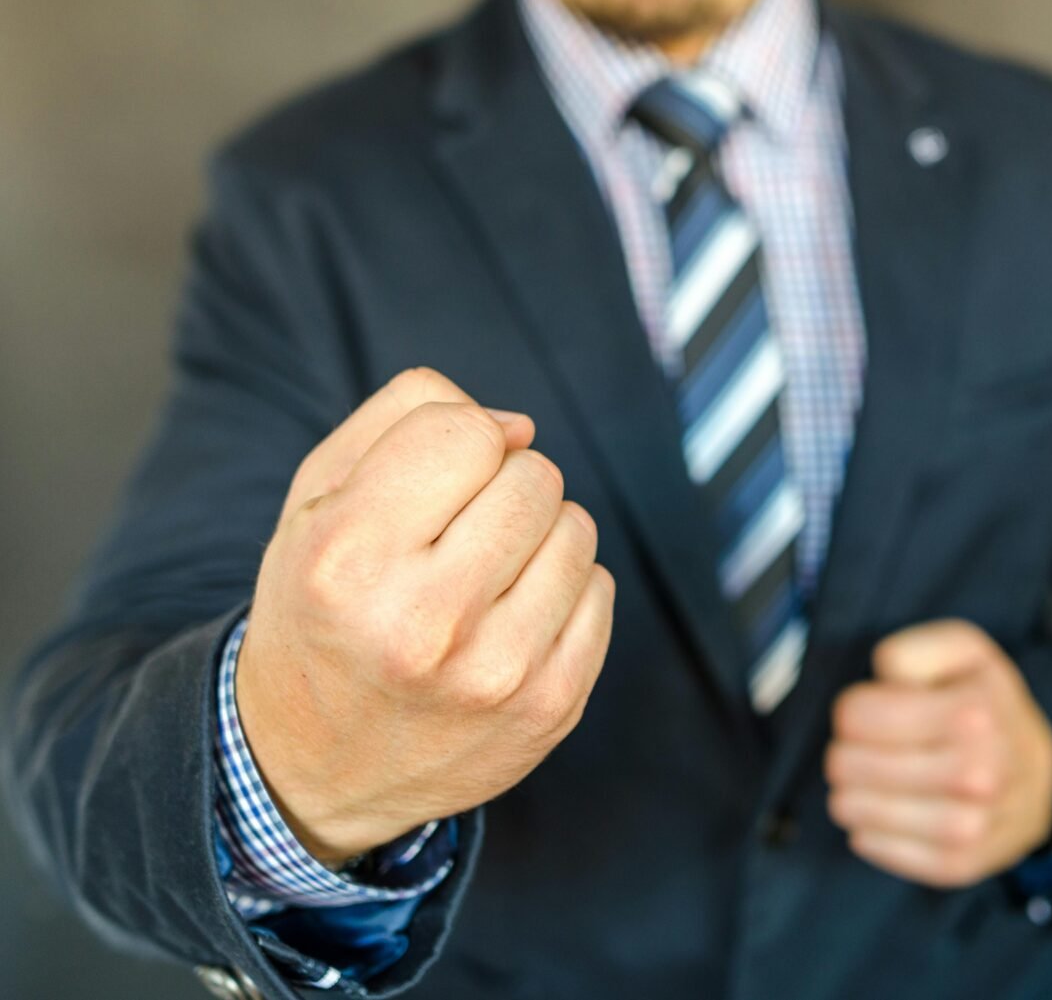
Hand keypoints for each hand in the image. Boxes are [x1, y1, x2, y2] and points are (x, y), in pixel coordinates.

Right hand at [237, 368, 614, 865]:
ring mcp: (497, 672)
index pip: (467, 434)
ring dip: (539, 537)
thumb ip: (407, 417)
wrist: (315, 769)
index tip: (432, 481)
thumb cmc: (323, 609)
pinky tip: (509, 622)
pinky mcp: (552, 706)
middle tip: (455, 536)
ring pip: (577, 530)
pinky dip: (564, 592)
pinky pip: (600, 591)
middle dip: (502, 487)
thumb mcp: (317, 499)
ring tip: (482, 579)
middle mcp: (423, 621)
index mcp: (347, 558)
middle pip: (533, 477)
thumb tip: (519, 427)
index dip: (457, 443)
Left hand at [825, 620, 1051, 887]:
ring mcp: (972, 825)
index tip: (868, 712)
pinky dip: (868, 835)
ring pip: (862, 814)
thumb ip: (916, 650)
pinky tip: (872, 818)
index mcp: (973, 714)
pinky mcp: (962, 864)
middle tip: (855, 750)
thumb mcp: (963, 653)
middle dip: (843, 754)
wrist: (1038, 776)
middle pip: (852, 766)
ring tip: (854, 785)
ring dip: (847, 798)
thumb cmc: (986, 705)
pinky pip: (887, 852)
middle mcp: (978, 773)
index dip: (851, 711)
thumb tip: (885, 676)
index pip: (859, 717)